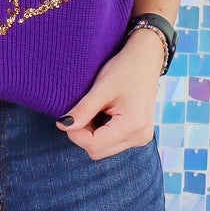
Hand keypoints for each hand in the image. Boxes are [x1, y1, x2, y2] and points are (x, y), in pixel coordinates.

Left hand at [54, 28, 163, 157]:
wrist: (146, 59)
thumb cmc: (125, 69)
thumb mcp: (101, 88)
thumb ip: (83, 110)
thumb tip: (63, 126)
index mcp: (133, 125)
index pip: (94, 145)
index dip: (76, 133)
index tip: (71, 114)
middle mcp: (140, 137)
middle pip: (98, 150)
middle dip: (84, 134)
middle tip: (85, 109)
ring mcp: (141, 138)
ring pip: (103, 149)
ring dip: (92, 133)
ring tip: (98, 109)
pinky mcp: (138, 136)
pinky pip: (111, 143)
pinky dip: (101, 132)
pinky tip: (105, 114)